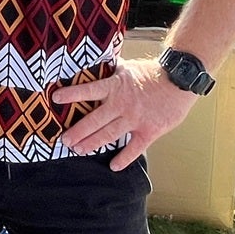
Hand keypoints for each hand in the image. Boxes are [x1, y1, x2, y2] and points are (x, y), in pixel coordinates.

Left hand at [51, 58, 195, 170]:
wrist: (179, 80)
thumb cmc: (153, 73)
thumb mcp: (128, 68)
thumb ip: (111, 72)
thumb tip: (96, 66)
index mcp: (115, 86)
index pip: (89, 89)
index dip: (72, 93)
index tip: (55, 98)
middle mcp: (122, 104)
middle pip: (94, 120)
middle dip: (77, 131)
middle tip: (64, 141)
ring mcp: (135, 119)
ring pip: (109, 135)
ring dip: (92, 144)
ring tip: (79, 151)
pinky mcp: (149, 130)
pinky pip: (134, 148)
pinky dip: (123, 158)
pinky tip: (113, 166)